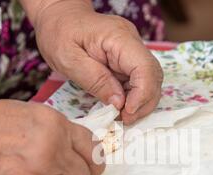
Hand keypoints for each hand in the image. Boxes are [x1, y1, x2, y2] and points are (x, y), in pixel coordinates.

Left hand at [32, 1, 163, 124]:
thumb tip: (119, 103)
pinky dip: (133, 99)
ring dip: (140, 103)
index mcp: (119, 38)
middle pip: (153, 76)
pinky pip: (139, 82)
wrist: (60, 18)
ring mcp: (133, 51)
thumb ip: (94, 80)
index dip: (142, 94)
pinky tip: (120, 108)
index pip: (144, 68)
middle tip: (124, 120)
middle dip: (143, 103)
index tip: (127, 112)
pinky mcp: (129, 60)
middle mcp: (132, 43)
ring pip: (150, 82)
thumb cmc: (59, 33)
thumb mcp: (68, 59)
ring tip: (122, 117)